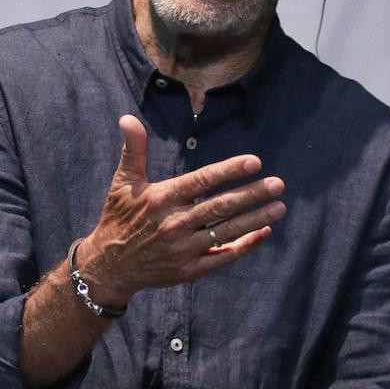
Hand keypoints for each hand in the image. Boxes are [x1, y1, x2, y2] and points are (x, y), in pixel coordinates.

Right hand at [78, 116, 285, 303]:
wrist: (109, 266)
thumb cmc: (119, 218)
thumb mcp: (123, 183)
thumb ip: (133, 150)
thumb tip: (127, 119)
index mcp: (161, 199)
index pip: (201, 181)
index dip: (229, 171)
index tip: (255, 162)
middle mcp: (174, 224)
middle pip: (221, 207)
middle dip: (252, 194)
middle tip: (278, 184)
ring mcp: (183, 249)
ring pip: (227, 231)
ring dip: (256, 219)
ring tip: (280, 206)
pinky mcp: (189, 270)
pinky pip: (223, 256)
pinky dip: (245, 245)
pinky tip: (263, 232)